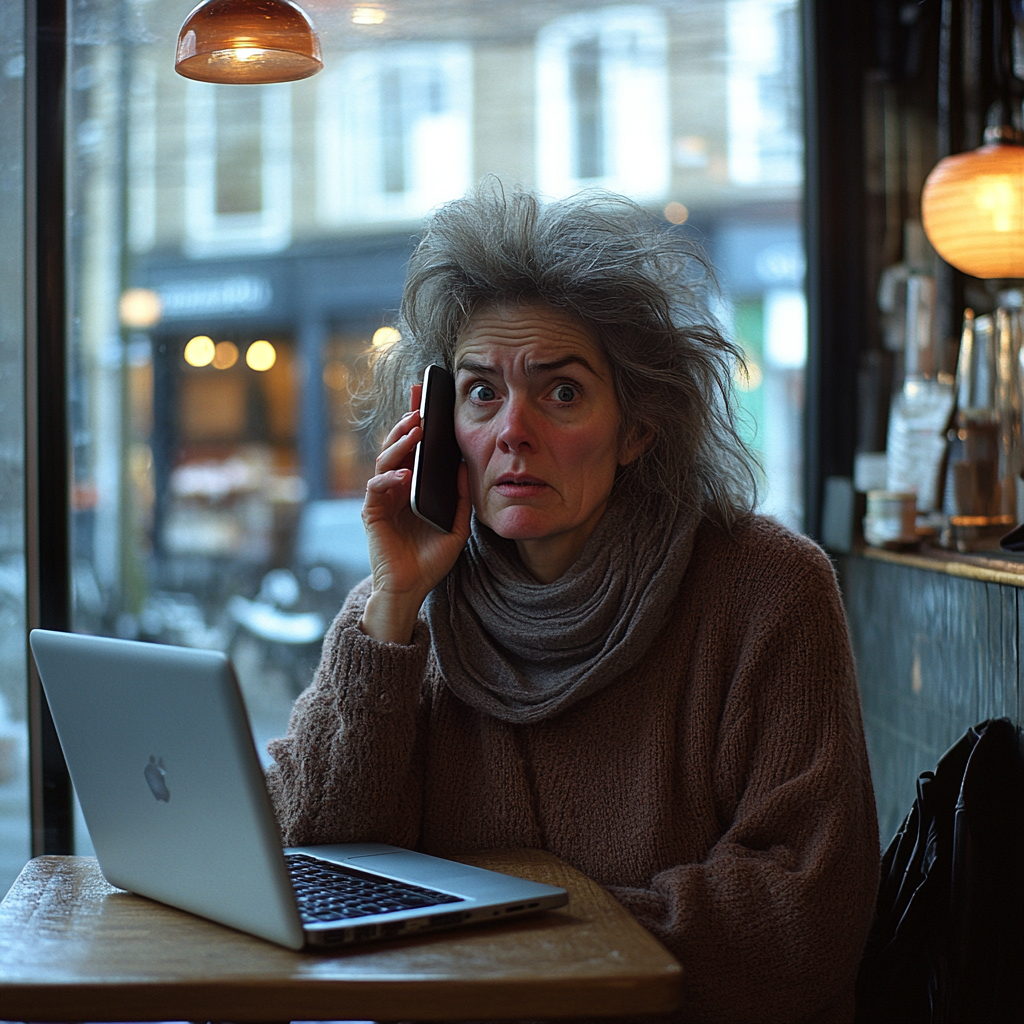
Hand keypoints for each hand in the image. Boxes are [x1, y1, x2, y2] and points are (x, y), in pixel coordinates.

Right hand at [359, 384, 471, 643]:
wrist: (411, 589)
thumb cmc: (430, 559)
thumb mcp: (456, 526)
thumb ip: (461, 498)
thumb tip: (467, 466)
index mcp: (414, 485)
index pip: (416, 448)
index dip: (420, 423)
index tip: (429, 399)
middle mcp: (396, 487)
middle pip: (398, 446)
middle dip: (408, 423)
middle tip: (421, 404)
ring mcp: (382, 498)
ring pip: (386, 460)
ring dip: (400, 444)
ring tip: (416, 431)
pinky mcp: (372, 513)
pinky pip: (376, 489)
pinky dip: (389, 480)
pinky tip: (405, 476)